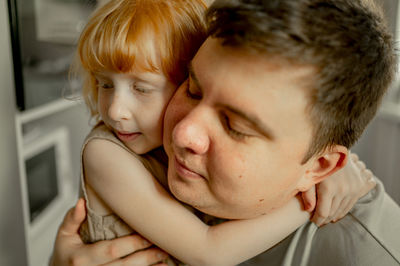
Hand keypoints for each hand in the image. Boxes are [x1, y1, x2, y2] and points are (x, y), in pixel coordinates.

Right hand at [50, 198, 168, 265]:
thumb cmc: (65, 255)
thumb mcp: (63, 236)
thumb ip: (72, 219)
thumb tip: (81, 202)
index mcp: (82, 258)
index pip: (111, 250)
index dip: (131, 244)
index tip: (148, 235)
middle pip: (124, 265)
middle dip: (146, 256)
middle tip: (164, 246)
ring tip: (166, 257)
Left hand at [301, 152, 375, 226]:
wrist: (333, 147)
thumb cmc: (315, 161)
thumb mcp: (307, 175)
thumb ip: (307, 193)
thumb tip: (309, 210)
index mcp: (328, 188)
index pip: (323, 213)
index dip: (317, 220)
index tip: (312, 221)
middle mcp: (342, 189)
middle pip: (333, 212)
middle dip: (324, 219)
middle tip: (318, 221)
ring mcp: (352, 187)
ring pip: (342, 209)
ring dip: (334, 215)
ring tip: (326, 218)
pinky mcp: (358, 185)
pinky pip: (351, 203)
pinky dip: (343, 209)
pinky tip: (336, 212)